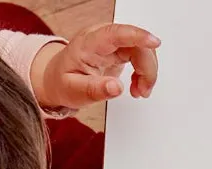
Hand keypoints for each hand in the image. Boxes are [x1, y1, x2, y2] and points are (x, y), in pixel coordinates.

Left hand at [31, 24, 159, 108]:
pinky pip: (140, 55)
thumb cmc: (63, 82)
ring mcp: (112, 42)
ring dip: (147, 72)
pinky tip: (137, 84)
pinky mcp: (119, 49)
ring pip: (141, 49)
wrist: (57, 79)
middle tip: (143, 91)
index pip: (116, 33)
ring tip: (139, 91)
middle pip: (135, 44)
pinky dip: (144, 72)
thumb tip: (116, 88)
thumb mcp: (74, 91)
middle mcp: (102, 38)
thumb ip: (95, 90)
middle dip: (146, 68)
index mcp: (89, 44)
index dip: (137, 36)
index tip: (154, 42)